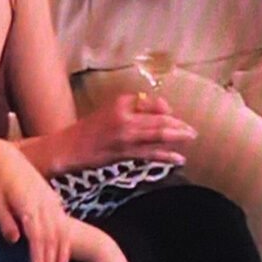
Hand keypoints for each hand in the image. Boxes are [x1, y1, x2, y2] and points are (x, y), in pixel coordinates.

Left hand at [0, 138, 70, 261]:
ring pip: (62, 231)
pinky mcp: (51, 198)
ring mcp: (50, 200)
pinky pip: (64, 224)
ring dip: (60, 255)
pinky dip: (65, 242)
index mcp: (28, 204)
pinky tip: (62, 255)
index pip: (39, 236)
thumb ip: (4, 219)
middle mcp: (44, 202)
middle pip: (53, 237)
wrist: (1, 154)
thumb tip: (15, 240)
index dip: (40, 258)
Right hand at [81, 93, 196, 167]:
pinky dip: (166, 155)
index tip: (172, 114)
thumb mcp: (110, 110)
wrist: (69, 148)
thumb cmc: (90, 129)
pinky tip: (179, 158)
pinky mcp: (125, 154)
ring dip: (177, 137)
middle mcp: (125, 118)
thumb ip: (134, 108)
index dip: (165, 109)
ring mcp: (126, 137)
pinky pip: (151, 154)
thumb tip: (161, 109)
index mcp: (121, 104)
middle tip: (192, 130)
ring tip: (190, 138)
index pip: (150, 103)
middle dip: (178, 125)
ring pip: (158, 136)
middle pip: (158, 120)